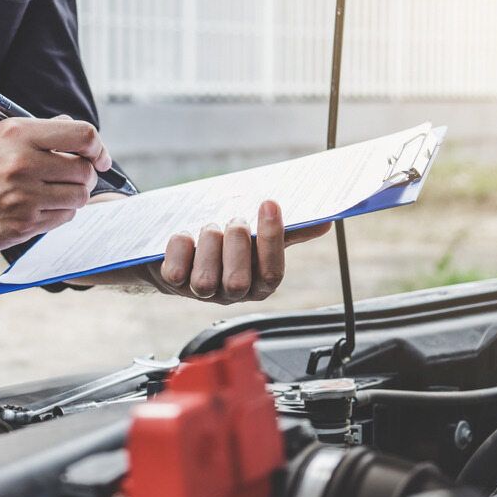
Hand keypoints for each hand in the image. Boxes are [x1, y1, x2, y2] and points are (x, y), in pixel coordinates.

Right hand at [0, 116, 109, 254]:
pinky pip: (62, 219)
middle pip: (84, 170)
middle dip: (85, 175)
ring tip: (52, 194)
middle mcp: (22, 164)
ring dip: (73, 197)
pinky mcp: (21, 225)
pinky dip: (58, 214)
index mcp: (17, 134)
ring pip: (79, 197)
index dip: (98, 148)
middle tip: (72, 177)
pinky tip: (39, 209)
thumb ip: (38, 133)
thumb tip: (73, 129)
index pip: (82, 135)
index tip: (99, 157)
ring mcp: (22, 197)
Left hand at [141, 201, 330, 303]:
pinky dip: (179, 246)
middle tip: (234, 221)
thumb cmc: (226, 241)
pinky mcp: (173, 284)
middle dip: (236, 245)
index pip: (272, 273)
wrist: (183, 248)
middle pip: (238, 282)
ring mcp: (201, 292)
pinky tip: (185, 237)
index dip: (271, 239)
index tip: (269, 203)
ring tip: (209, 228)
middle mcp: (231, 293)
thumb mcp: (257, 236)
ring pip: (205, 280)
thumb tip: (324, 222)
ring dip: (208, 243)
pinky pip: (175, 272)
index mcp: (258, 283)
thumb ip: (286, 233)